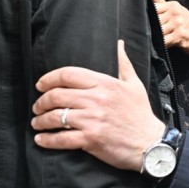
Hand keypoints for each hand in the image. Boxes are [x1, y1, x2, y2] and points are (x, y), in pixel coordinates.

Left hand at [32, 40, 164, 171]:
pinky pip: (61, 139)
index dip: (48, 79)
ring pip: (55, 117)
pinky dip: (47, 140)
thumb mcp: (135, 85)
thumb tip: (119, 44)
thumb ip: (123, 64)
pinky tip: (41, 139)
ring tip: (37, 123)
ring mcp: (92, 120)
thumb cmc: (141, 114)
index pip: (68, 74)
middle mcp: (96, 99)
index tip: (41, 85)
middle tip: (37, 107)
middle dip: (41, 102)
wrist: (151, 144)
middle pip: (57, 95)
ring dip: (41, 120)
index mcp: (105, 84)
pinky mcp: (91, 139)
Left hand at [149, 0, 188, 64]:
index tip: (142, 22)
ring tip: (153, 42)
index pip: (152, 8)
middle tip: (146, 35)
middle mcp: (175, 12)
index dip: (146, 16)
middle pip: (154, 21)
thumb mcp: (177, 11)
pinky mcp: (180, 35)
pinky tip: (161, 47)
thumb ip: (162, 3)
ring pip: (157, 31)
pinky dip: (161, 45)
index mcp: (173, 5)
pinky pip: (164, 41)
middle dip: (149, 29)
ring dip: (154, 38)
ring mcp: (178, 24)